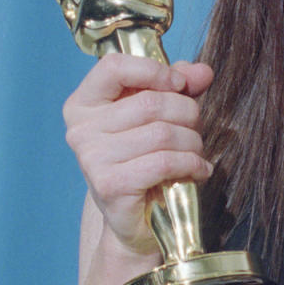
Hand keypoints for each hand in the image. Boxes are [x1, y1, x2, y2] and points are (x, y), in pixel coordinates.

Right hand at [63, 54, 214, 254]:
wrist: (138, 218)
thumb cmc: (146, 159)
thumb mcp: (160, 115)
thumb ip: (178, 87)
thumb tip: (202, 71)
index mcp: (84, 104)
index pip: (113, 67)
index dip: (154, 70)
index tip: (178, 85)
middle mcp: (81, 130)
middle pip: (151, 103)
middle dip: (187, 113)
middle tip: (194, 129)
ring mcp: (92, 159)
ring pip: (163, 133)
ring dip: (192, 142)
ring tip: (195, 153)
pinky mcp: (110, 185)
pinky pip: (164, 162)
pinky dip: (191, 164)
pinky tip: (198, 170)